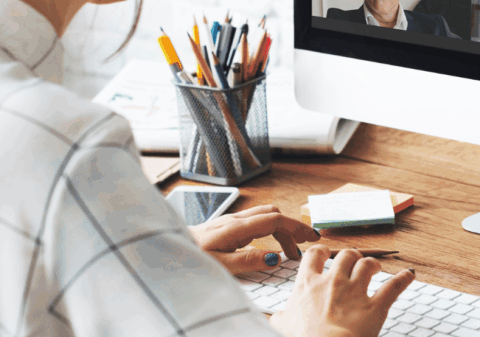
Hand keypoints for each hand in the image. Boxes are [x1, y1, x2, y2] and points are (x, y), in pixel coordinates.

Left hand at [188, 204, 318, 273]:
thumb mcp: (220, 264)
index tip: (310, 238)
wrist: (168, 248)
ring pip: (264, 215)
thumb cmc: (191, 257)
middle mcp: (235, 219)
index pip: (275, 219)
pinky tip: (269, 244)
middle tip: (303, 247)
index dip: (295, 227)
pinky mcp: (226, 225)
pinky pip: (255, 221)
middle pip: (273, 214)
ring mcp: (230, 220)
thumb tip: (275, 257)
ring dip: (281, 228)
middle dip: (292, 228)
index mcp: (236, 227)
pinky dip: (270, 229)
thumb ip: (248, 260)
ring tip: (289, 249)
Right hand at [271, 246, 414, 336]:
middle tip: (353, 263)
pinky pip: (394, 287)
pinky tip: (410, 274)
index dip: (322, 252)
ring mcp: (355, 292)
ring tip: (375, 267)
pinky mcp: (375, 306)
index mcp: (308, 285)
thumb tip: (272, 318)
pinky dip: (404, 279)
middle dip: (351, 257)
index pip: (315, 255)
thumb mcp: (282, 328)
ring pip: (368, 265)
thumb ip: (279, 318)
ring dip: (373, 264)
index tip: (325, 254)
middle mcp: (333, 282)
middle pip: (346, 255)